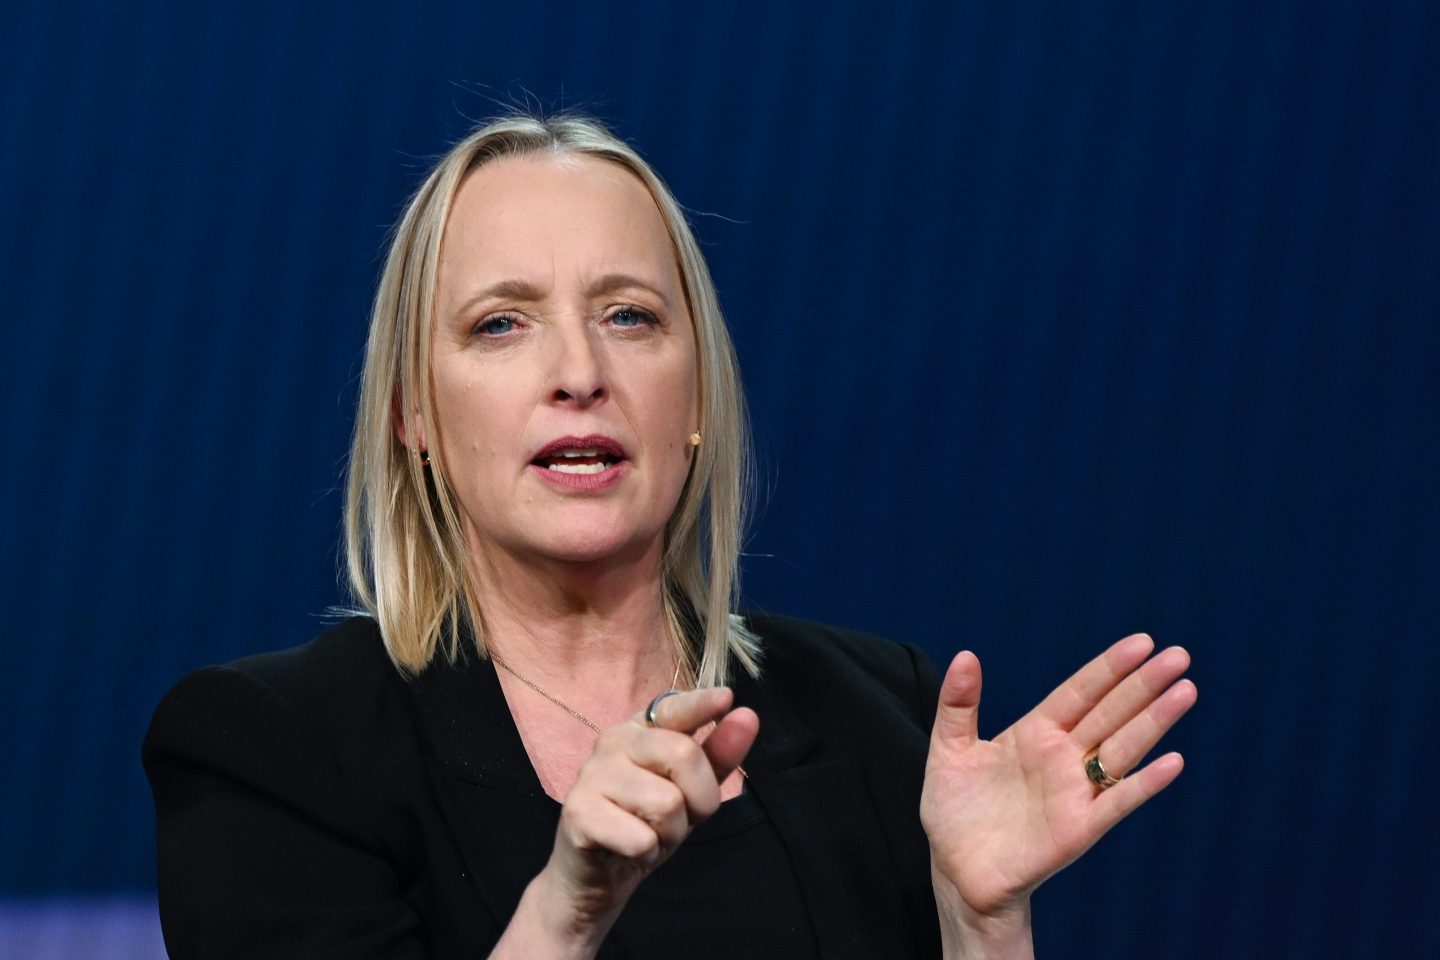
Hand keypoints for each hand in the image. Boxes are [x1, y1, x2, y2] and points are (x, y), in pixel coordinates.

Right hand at [527, 688, 757, 952]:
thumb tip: (747, 716)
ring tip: (649, 833)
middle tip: (677, 817)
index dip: (700, 704)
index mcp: (641, 729)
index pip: (674, 708)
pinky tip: (629, 849)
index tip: (726, 697)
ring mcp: (592, 774)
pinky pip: (641, 839)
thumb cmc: (646, 823)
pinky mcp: (579, 813)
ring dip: (670, 833)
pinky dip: (647, 854)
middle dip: (698, 799)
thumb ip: (718, 755)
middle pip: (683, 754)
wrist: (596, 875)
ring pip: (666, 803)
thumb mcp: (691, 790)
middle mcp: (612, 741)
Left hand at [921, 634, 1195, 925]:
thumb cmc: (955, 811)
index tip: (1142, 642)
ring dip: (1154, 721)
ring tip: (1185, 691)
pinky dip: (1144, 783)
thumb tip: (966, 656)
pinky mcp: (1079, 829)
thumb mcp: (950, 750)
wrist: (957, 872)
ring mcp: (1074, 792)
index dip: (1109, 668)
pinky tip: (1172, 762)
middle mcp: (1062, 757)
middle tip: (1180, 656)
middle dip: (1144, 685)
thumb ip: (958, 704)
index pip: (1080, 692)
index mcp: (1035, 733)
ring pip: (1122, 749)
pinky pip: (1117, 801)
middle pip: (1111, 713)